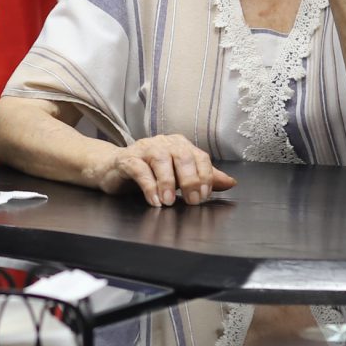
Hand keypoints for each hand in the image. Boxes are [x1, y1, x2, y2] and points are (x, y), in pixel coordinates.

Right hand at [91, 134, 236, 206]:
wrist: (113, 169)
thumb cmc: (150, 172)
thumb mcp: (180, 176)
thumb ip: (204, 178)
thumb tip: (231, 183)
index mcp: (180, 145)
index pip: (199, 156)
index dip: (205, 176)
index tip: (204, 196)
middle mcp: (164, 143)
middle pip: (183, 156)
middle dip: (190, 179)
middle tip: (192, 201)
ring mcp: (144, 149)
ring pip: (160, 160)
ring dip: (167, 182)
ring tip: (170, 202)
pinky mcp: (127, 159)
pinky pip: (139, 169)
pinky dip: (148, 185)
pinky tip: (155, 201)